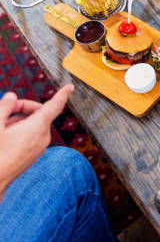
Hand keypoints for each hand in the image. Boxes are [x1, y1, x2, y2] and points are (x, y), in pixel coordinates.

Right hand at [0, 85, 72, 200]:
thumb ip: (5, 107)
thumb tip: (12, 96)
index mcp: (37, 127)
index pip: (54, 106)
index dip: (62, 94)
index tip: (70, 86)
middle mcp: (43, 137)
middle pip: (39, 113)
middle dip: (23, 108)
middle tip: (4, 111)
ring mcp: (39, 147)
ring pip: (33, 125)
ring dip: (19, 120)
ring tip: (2, 128)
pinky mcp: (33, 155)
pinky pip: (31, 136)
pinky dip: (20, 131)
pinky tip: (5, 137)